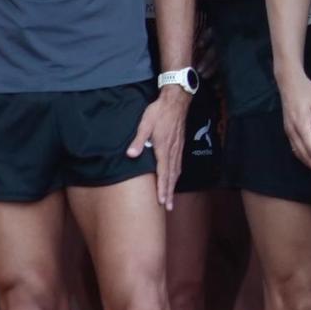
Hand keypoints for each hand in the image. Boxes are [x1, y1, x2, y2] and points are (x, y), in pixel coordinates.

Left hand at [127, 85, 188, 209]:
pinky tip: (174, 179)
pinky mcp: (179, 145)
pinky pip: (179, 165)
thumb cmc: (159, 111)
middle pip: (171, 176)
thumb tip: (131, 154)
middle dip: (169, 193)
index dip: (162, 188)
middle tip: (168, 207)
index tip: (161, 201)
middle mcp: (172, 151)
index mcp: (163, 148)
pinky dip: (176, 176)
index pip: (163, 173)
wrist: (176, 101)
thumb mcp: (145, 123)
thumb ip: (138, 140)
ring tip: (171, 198)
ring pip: (176, 172)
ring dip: (173, 187)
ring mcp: (177, 149)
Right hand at [279, 73, 310, 179]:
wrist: (289, 82)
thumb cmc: (307, 91)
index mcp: (301, 125)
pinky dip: (302, 157)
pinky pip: (294, 148)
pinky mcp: (288, 129)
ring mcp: (288, 131)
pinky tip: (309, 160)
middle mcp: (292, 131)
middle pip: (304, 155)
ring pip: (298, 153)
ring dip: (309, 164)